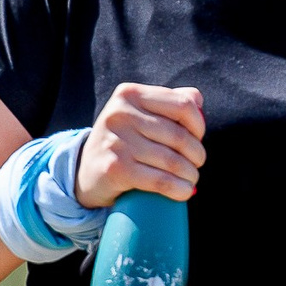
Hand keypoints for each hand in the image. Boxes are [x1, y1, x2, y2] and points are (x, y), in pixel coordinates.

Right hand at [75, 83, 205, 204]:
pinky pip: (160, 180)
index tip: (197, 139)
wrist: (86, 171)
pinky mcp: (116, 169)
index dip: (198, 126)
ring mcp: (116, 141)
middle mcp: (120, 113)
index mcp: (130, 94)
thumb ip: (168, 102)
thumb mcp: (139, 114)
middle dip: (196, 155)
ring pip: (173, 161)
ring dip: (190, 174)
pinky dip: (179, 189)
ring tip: (191, 179)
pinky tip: (184, 191)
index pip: (183, 105)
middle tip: (196, 164)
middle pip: (179, 136)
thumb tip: (197, 99)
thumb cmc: (123, 141)